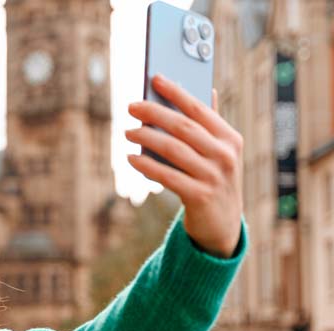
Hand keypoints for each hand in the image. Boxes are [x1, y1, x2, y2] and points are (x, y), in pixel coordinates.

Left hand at [125, 74, 243, 257]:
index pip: (200, 109)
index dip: (177, 92)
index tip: (155, 78)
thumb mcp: (219, 153)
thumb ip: (210, 125)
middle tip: (131, 107)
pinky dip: (147, 166)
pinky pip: (167, 176)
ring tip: (127, 132)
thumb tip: (207, 90)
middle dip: (154, 113)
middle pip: (183, 127)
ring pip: (173, 150)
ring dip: (146, 138)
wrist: (223, 225)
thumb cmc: (214, 180)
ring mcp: (214, 177)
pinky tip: (131, 159)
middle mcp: (225, 155)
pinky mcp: (200, 196)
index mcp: (230, 139)